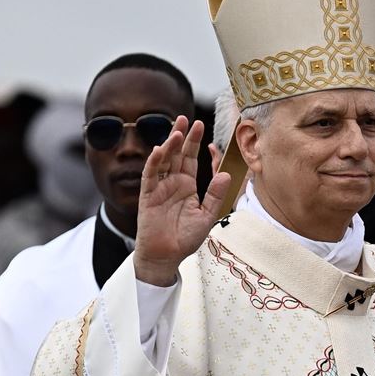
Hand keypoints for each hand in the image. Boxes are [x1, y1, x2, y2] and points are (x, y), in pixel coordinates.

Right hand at [134, 116, 230, 285]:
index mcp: (187, 186)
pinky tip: (159, 150)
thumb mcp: (207, 216)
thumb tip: (226, 175)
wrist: (166, 256)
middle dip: (182, 136)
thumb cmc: (185, 238)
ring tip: (178, 130)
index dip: (196, 144)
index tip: (202, 128)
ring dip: (170, 145)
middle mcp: (173, 183)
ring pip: (164, 161)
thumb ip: (216, 195)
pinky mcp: (148, 196)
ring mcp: (160, 188)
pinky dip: (154, 163)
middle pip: (178, 155)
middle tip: (187, 119)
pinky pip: (150, 176)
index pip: (192, 159)